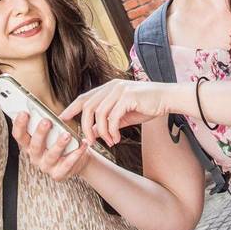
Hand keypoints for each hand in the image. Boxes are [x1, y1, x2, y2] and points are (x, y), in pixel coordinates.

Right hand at [12, 112, 91, 181]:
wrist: (76, 160)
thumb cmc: (61, 142)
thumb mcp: (51, 133)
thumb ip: (46, 124)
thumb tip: (42, 110)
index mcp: (29, 145)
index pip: (19, 136)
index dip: (19, 125)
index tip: (23, 113)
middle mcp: (35, 157)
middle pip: (35, 145)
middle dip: (40, 133)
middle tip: (46, 121)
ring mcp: (46, 167)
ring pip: (51, 155)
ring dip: (59, 144)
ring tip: (67, 134)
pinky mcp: (58, 174)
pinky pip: (67, 164)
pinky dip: (76, 154)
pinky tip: (82, 144)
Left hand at [61, 79, 179, 145]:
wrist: (168, 99)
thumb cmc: (147, 106)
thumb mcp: (124, 115)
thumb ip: (108, 121)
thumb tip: (94, 133)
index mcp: (108, 88)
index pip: (84, 98)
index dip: (71, 108)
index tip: (62, 120)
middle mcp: (111, 87)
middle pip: (87, 106)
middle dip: (85, 126)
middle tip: (90, 142)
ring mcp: (119, 90)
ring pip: (98, 113)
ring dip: (101, 132)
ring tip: (108, 142)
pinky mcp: (128, 97)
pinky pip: (113, 117)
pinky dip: (112, 131)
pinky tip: (117, 139)